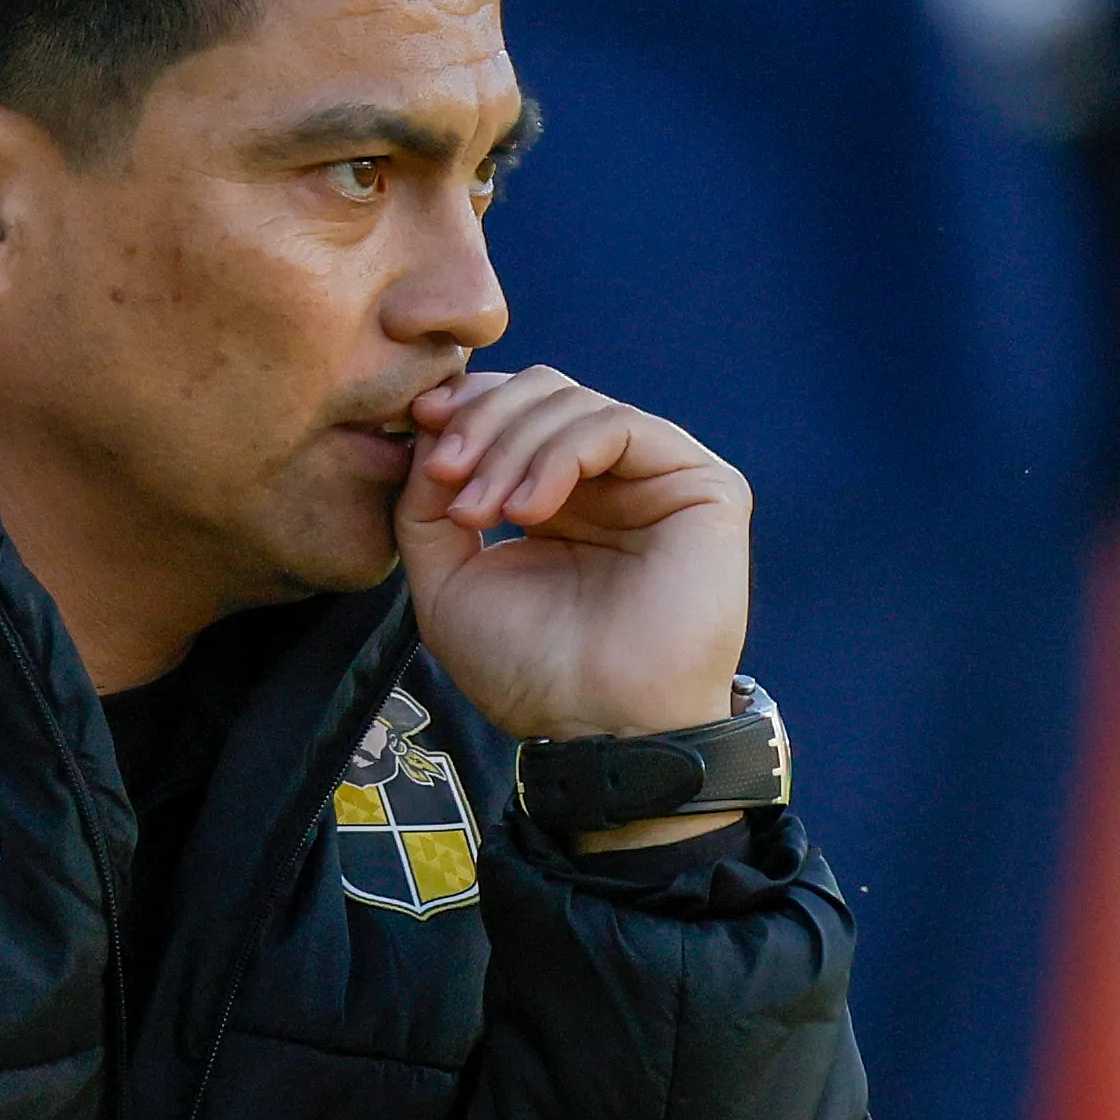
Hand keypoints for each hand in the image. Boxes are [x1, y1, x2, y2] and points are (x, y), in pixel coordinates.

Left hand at [396, 370, 751, 798]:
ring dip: (509, 445)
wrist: (597, 729)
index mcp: (561, 497)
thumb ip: (425, 503)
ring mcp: (660, 479)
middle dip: (480, 421)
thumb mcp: (447, 580)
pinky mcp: (704, 485)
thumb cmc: (529, 674)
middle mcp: (613, 481)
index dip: (464, 404)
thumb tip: (428, 427)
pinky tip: (529, 509)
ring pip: (574, 401)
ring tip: (481, 512)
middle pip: (542, 390)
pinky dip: (559, 452)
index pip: (515, 409)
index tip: (416, 425)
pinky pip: (620, 425)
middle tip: (445, 477)